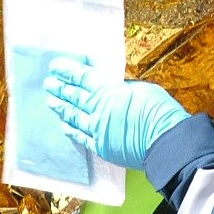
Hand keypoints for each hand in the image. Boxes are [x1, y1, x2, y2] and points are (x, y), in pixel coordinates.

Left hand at [44, 57, 188, 168]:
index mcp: (109, 90)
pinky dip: (72, 131)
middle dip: (60, 89)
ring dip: (61, 108)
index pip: (82, 77)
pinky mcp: (102, 147)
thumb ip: (124, 89)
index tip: (55, 67)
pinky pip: (82, 138)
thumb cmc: (159, 111)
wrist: (165, 140)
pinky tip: (64, 127)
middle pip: (74, 96)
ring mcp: (98, 129)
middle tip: (48, 84)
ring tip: (50, 102)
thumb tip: (116, 88)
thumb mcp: (142, 89)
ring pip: (73, 116)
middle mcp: (99, 108)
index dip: (67, 71)